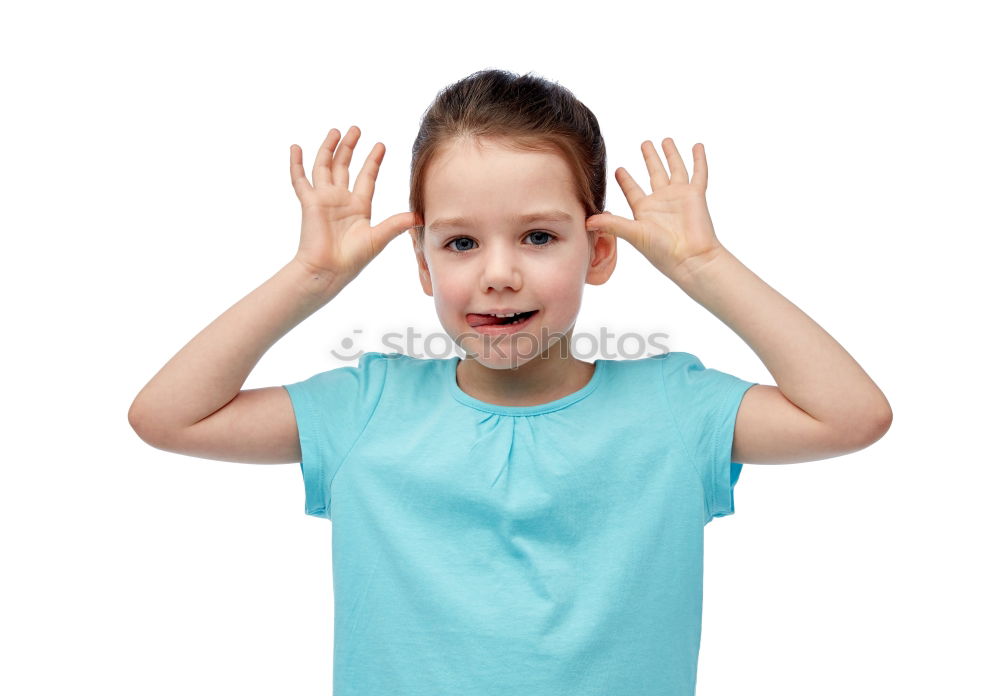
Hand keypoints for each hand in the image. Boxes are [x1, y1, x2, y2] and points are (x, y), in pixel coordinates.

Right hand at [289, 126, 419, 282]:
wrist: (328, 271)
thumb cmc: (353, 260)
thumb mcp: (379, 238)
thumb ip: (397, 224)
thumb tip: (419, 217)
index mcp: (359, 207)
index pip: (367, 177)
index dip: (373, 161)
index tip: (380, 145)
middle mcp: (341, 200)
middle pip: (345, 167)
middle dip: (351, 148)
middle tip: (356, 129)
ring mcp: (324, 200)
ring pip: (324, 167)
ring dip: (329, 149)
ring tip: (335, 131)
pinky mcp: (309, 203)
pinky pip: (300, 179)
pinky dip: (296, 163)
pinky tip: (295, 147)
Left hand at [585, 138, 724, 282]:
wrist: (689, 258)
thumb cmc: (661, 251)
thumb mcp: (634, 234)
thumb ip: (612, 224)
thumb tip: (586, 222)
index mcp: (644, 209)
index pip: (632, 189)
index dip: (625, 179)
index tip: (618, 169)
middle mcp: (661, 200)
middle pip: (654, 173)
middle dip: (649, 158)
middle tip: (644, 143)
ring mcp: (679, 196)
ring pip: (675, 168)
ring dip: (671, 154)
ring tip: (666, 140)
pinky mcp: (695, 195)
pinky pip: (698, 173)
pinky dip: (699, 159)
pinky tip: (697, 145)